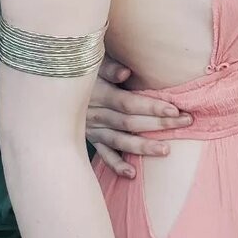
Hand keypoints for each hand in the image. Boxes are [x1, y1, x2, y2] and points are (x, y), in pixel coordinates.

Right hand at [85, 58, 191, 177]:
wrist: (52, 87)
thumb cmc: (80, 70)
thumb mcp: (91, 63)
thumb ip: (108, 68)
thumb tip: (126, 73)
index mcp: (99, 94)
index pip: (129, 103)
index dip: (151, 107)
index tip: (174, 109)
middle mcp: (95, 114)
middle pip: (130, 123)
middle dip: (159, 124)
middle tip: (186, 123)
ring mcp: (92, 129)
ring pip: (120, 141)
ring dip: (143, 147)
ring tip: (166, 151)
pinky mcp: (88, 139)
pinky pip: (103, 155)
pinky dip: (116, 165)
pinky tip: (131, 174)